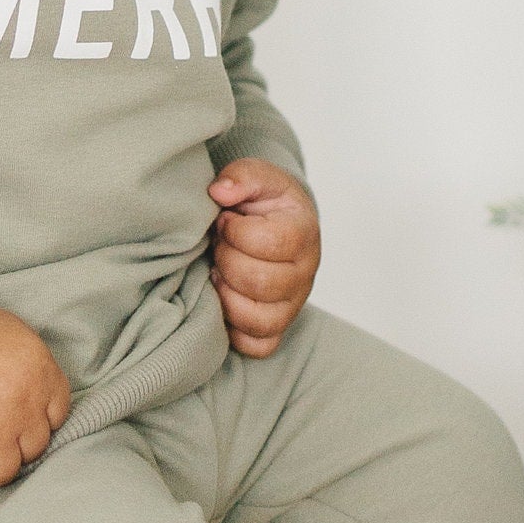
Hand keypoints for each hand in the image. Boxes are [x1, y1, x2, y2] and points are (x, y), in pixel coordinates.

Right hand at [0, 305, 70, 490]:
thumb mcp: (7, 333)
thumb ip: (23, 365)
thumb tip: (20, 390)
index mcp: (39, 374)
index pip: (55, 416)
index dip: (32, 421)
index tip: (15, 420)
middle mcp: (22, 408)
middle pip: (32, 449)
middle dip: (10, 444)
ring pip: (1, 473)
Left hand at [206, 159, 319, 356]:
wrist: (274, 223)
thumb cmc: (264, 203)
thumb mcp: (256, 177)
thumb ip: (241, 176)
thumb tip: (220, 193)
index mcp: (304, 233)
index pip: (271, 242)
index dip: (236, 231)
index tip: (225, 220)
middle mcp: (305, 274)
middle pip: (262, 282)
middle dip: (227, 261)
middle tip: (218, 246)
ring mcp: (292, 305)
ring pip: (260, 320)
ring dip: (227, 296)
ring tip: (219, 273)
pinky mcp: (278, 328)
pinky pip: (258, 346)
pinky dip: (235, 331)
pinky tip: (226, 301)